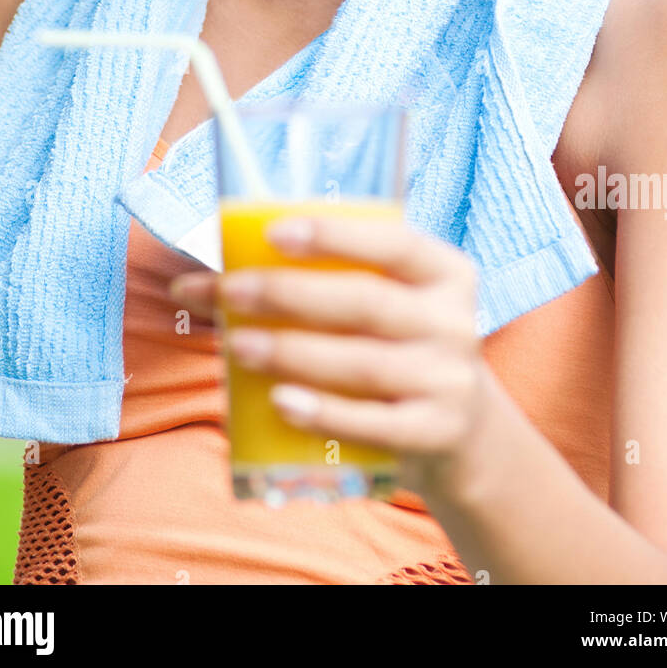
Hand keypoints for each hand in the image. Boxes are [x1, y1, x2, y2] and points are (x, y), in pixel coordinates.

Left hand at [170, 216, 490, 504]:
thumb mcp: (389, 304)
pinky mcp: (434, 434)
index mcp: (445, 274)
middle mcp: (453, 323)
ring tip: (238, 345)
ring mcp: (447, 382)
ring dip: (293, 352)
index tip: (274, 232)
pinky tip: (281, 402)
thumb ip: (325, 282)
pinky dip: (324, 413)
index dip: (335, 236)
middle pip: (365, 302)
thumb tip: (203, 280)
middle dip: (290, 293)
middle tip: (231, 291)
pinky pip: (373, 424)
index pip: (395, 243)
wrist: (463, 430)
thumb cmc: (397, 347)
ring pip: (362, 363)